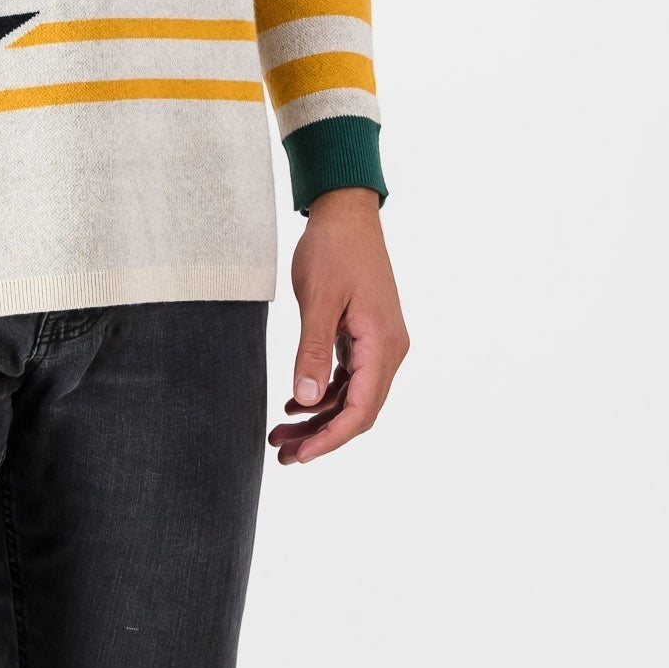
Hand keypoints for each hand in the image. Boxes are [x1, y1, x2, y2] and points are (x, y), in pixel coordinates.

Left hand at [270, 187, 408, 464]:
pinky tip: (294, 403)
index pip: (360, 409)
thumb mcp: (318, 299)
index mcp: (382, 344)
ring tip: (280, 434)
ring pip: (351, 395)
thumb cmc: (333, 248)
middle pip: (357, 409)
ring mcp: (379, 342)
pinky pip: (348, 376)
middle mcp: (388, 349)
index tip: (299, 456)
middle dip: (321, 436)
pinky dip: (322, 392)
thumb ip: (312, 351)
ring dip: (318, 417)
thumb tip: (304, 400)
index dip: (330, 438)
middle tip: (282, 453)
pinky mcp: (365, 334)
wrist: (346, 211)